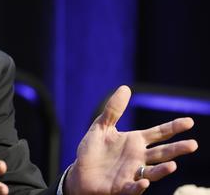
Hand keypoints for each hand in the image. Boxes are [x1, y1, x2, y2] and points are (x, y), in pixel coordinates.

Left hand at [65, 85, 197, 194]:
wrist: (79, 172)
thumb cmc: (93, 150)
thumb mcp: (101, 127)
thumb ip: (113, 110)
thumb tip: (125, 88)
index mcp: (135, 141)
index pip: (159, 133)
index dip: (173, 127)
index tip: (189, 122)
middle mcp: (138, 158)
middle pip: (162, 153)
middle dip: (177, 149)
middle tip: (193, 144)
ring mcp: (132, 173)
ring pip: (153, 172)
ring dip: (163, 170)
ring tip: (173, 165)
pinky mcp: (121, 187)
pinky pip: (132, 188)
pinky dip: (139, 186)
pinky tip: (144, 182)